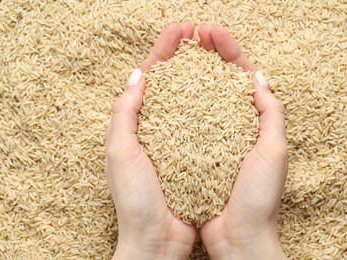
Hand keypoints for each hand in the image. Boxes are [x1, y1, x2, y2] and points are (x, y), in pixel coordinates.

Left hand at [105, 21, 196, 259]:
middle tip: (200, 32)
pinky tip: (226, 90)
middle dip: (186, 55)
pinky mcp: (200, 154)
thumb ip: (125, 112)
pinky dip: (215, 103)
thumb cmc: (135, 200)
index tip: (180, 30)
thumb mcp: (120, 151)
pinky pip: (208, 122)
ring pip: (192, 99)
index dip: (164, 50)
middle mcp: (160, 128)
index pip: (151, 77)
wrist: (158, 240)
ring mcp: (182, 140)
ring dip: (202, 74)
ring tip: (215, 53)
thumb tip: (138, 74)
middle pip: (174, 82)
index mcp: (137, 123)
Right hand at [198, 24, 287, 259]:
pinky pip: (184, 120)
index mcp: (254, 120)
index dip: (228, 51)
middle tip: (193, 32)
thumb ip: (270, 112)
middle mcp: (231, 125)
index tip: (211, 32)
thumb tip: (258, 76)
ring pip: (200, 97)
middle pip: (219, 80)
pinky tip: (167, 89)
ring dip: (191, 72)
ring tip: (178, 51)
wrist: (237, 236)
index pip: (241, 75)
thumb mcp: (273, 151)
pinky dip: (178, 102)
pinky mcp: (193, 151)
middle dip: (207, 54)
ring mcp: (210, 137)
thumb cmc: (259, 197)